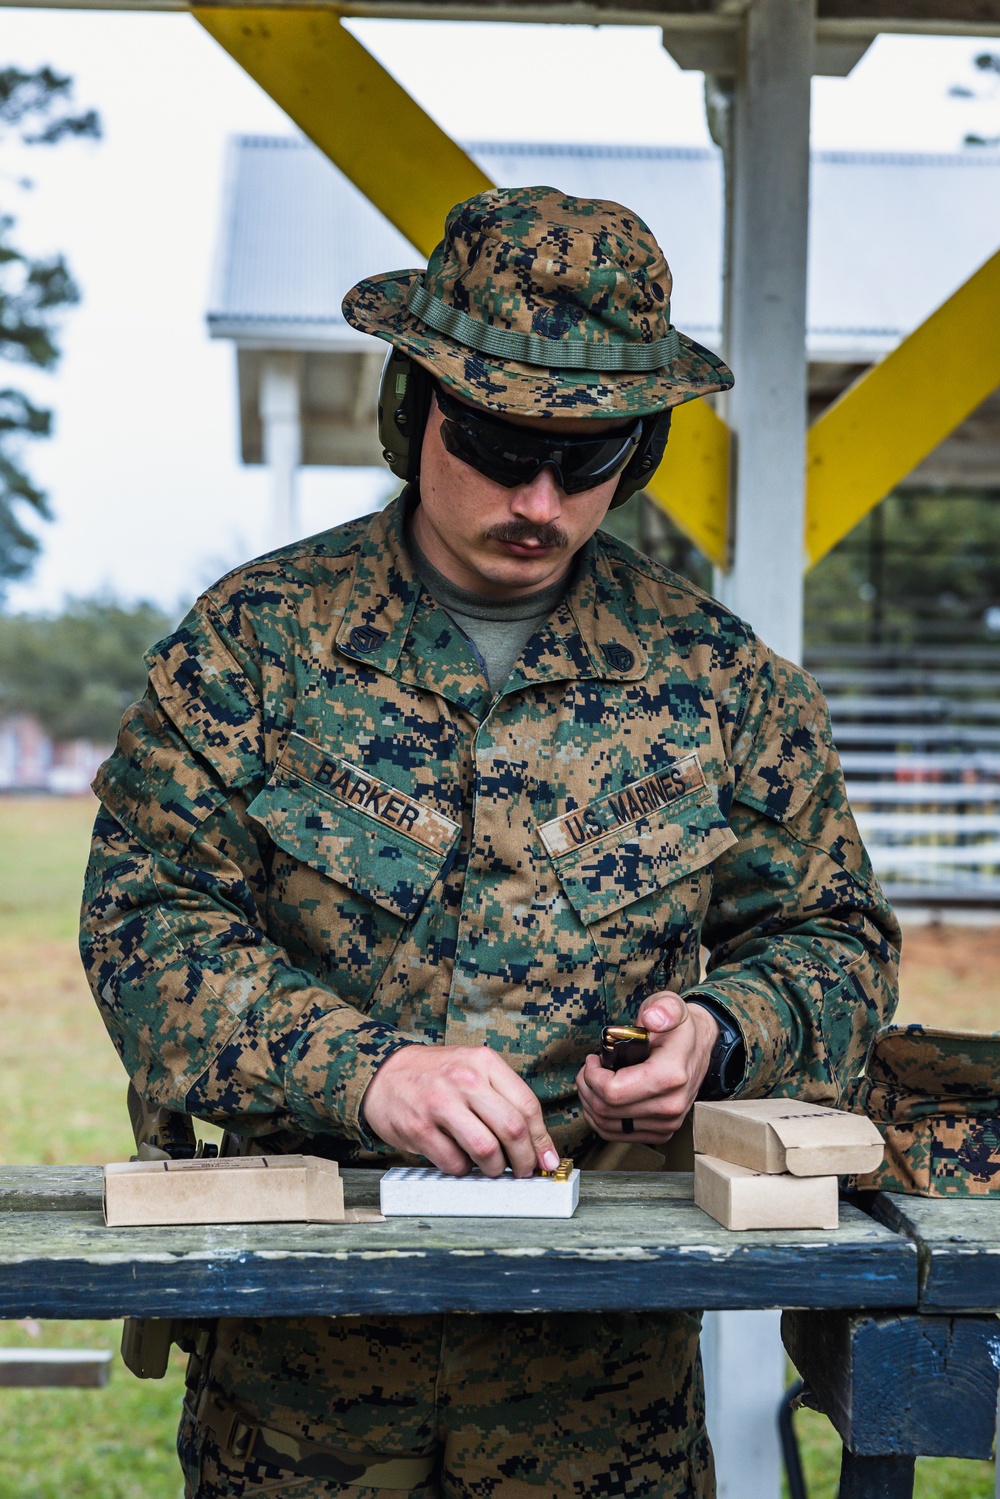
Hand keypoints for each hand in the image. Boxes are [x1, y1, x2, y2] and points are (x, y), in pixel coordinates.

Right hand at [361, 1044, 560, 1178]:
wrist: (384, 1074)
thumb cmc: (437, 1076)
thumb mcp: (474, 1070)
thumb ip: (504, 1099)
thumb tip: (537, 1145)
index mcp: (484, 1062)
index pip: (527, 1105)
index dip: (541, 1139)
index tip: (547, 1159)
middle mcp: (465, 1080)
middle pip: (512, 1129)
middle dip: (524, 1160)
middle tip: (523, 1171)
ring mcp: (440, 1104)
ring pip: (486, 1150)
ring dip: (495, 1169)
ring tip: (492, 1168)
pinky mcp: (419, 1128)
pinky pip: (454, 1163)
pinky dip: (463, 1170)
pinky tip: (460, 1160)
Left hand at [575, 992, 718, 1144]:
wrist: (697, 1047)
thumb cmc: (677, 1027)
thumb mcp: (670, 1005)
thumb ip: (663, 1008)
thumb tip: (652, 1019)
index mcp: (671, 1076)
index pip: (613, 1092)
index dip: (592, 1076)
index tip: (593, 1059)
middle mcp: (671, 1105)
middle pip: (606, 1110)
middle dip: (586, 1087)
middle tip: (587, 1070)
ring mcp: (667, 1122)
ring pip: (607, 1126)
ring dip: (590, 1104)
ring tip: (592, 1082)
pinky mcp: (662, 1132)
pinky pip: (617, 1135)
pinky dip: (601, 1119)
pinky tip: (601, 1099)